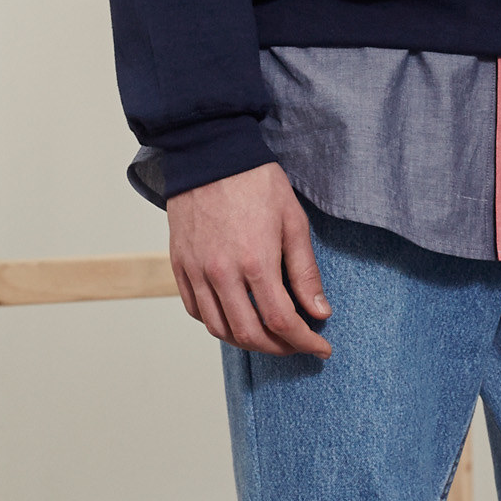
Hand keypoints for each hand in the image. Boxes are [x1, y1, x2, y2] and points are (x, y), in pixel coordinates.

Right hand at [167, 162, 331, 357]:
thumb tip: (319, 312)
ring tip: (268, 336)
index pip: (282, 321)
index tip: (320, 348)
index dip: (305, 342)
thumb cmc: (255, 182)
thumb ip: (305, 272)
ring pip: (219, 329)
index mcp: (256, 261)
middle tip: (297, 345)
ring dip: (247, 342)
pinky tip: (235, 317)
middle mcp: (221, 273)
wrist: (210, 152)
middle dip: (279, 348)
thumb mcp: (293, 222)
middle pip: (249, 334)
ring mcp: (196, 271)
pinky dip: (217, 323)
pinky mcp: (179, 264)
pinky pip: (195, 310)